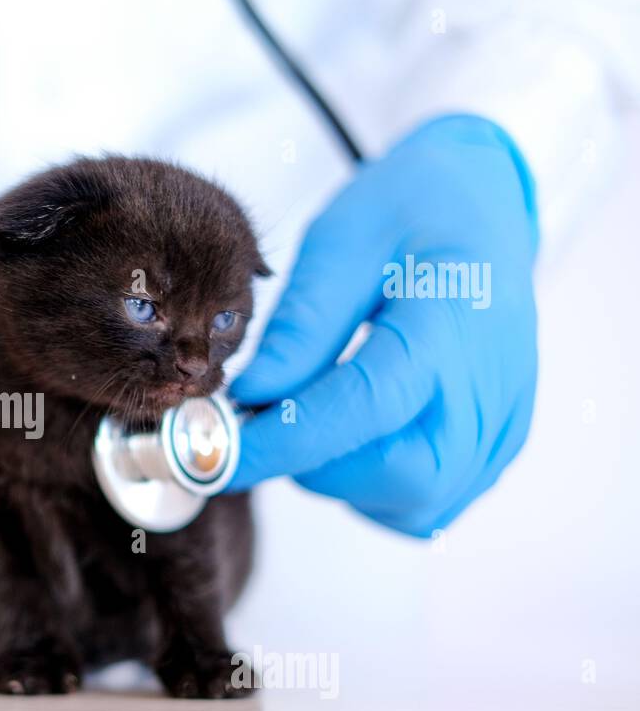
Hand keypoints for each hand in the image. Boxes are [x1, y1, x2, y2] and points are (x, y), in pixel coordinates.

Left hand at [228, 114, 538, 535]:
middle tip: (265, 416)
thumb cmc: (412, 213)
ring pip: (411, 504)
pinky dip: (375, 485)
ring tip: (314, 408)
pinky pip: (427, 502)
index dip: (281, 441)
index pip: (364, 409)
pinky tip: (351, 430)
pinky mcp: (495, 449)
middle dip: (315, 461)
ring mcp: (501, 426)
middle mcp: (491, 390)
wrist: (482, 207)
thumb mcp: (341, 243)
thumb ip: (301, 328)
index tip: (210, 450)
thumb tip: (250, 399)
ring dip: (342, 475)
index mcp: (454, 327)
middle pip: (398, 477)